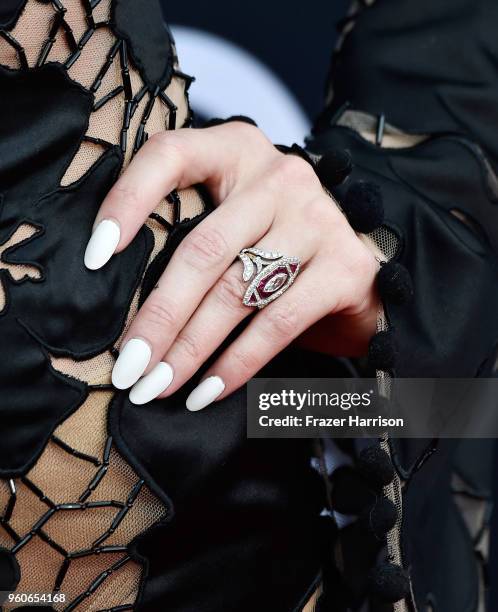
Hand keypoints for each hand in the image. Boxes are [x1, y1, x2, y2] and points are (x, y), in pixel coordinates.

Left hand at [84, 122, 378, 409]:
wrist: (354, 273)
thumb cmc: (275, 250)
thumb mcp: (230, 225)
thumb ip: (188, 236)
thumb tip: (120, 302)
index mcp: (237, 151)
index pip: (171, 156)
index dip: (126, 199)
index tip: (93, 257)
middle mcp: (280, 176)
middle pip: (202, 248)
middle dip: (158, 316)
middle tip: (128, 366)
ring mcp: (317, 218)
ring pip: (236, 291)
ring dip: (190, 348)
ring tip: (157, 386)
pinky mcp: (344, 267)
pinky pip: (278, 322)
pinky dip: (237, 362)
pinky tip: (206, 391)